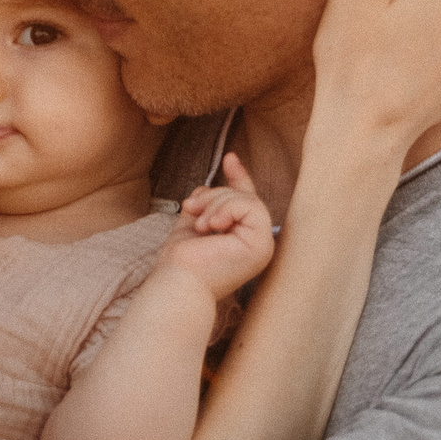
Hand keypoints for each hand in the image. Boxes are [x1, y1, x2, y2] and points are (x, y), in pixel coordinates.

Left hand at [157, 151, 275, 300]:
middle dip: (214, 195)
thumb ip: (206, 204)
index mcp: (243, 242)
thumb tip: (209, 183)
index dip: (240, 178)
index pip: (246, 203)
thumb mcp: (194, 222)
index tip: (229, 157)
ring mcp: (262, 245)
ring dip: (215, 204)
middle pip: (243, 197)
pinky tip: (210, 225)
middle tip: (191, 209)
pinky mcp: (261, 244)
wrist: (178, 282)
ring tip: (199, 224)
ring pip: (246, 199)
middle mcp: (257, 244)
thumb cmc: (182, 262)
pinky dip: (225, 209)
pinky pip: (249, 206)